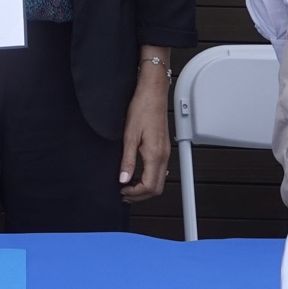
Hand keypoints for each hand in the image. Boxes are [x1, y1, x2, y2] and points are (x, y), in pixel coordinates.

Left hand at [119, 64, 172, 202]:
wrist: (153, 93)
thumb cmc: (142, 108)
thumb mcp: (129, 135)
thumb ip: (127, 160)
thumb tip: (123, 179)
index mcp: (155, 155)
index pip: (149, 186)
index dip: (135, 193)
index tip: (122, 191)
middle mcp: (164, 156)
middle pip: (157, 188)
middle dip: (141, 195)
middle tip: (124, 193)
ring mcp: (165, 152)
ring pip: (160, 181)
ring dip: (145, 187)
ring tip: (128, 185)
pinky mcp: (164, 147)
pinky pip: (160, 170)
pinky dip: (149, 178)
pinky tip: (137, 173)